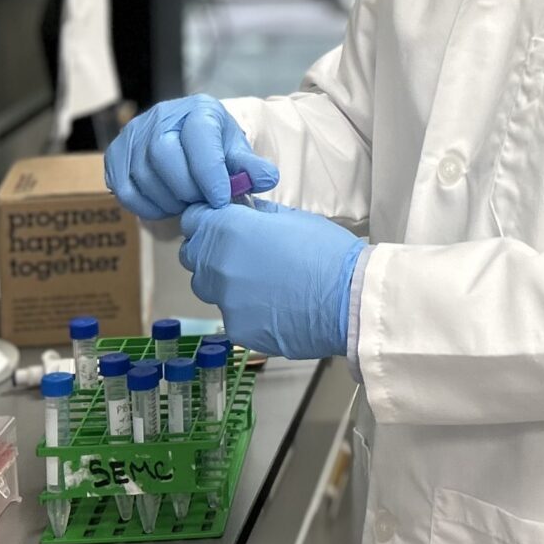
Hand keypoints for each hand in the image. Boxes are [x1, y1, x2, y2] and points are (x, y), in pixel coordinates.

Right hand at [104, 95, 278, 220]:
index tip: (219, 199)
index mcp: (198, 110)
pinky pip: (124, 190)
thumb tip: (267, 178)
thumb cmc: (214, 147)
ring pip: (143, 176)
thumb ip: (249, 166)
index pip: (198, 137)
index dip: (209, 173)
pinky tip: (165, 205)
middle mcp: (161, 116)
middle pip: (163, 156)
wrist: (186, 140)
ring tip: (186, 203)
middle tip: (201, 203)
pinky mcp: (115, 156)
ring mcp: (133, 135)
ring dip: (168, 201)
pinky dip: (147, 206)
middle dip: (186, 188)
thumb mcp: (235, 151)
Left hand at [179, 199, 365, 361]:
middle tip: (242, 254)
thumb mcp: (292, 218)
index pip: (193, 220)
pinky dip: (246, 312)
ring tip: (261, 284)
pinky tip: (274, 308)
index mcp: (228, 230)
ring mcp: (224, 302)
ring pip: (209, 289)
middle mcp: (217, 265)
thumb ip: (258, 215)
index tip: (221, 224)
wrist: (350, 300)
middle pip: (194, 257)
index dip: (207, 221)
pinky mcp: (237, 330)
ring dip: (225, 283)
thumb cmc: (327, 252)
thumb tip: (245, 213)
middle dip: (211, 252)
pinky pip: (231, 316)